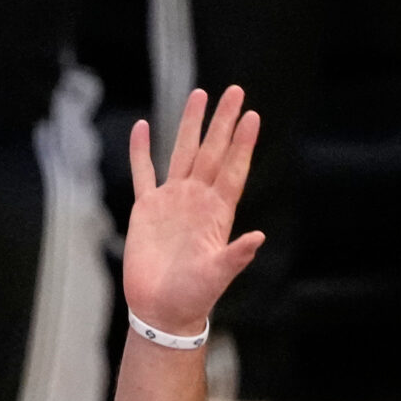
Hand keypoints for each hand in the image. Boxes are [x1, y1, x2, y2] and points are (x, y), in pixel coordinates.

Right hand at [122, 86, 263, 335]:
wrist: (160, 310)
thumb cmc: (192, 296)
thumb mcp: (217, 276)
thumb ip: (236, 255)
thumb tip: (258, 237)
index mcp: (217, 213)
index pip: (233, 169)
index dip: (242, 143)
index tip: (252, 115)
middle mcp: (197, 200)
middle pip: (212, 151)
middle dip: (222, 121)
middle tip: (234, 90)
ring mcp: (172, 201)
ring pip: (183, 153)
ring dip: (190, 125)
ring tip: (199, 94)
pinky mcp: (146, 210)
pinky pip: (144, 174)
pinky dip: (142, 151)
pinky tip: (144, 128)